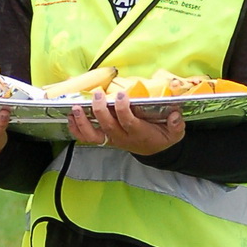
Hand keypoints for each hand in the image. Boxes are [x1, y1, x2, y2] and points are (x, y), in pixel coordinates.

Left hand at [68, 86, 185, 155]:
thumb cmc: (163, 137)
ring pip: (93, 135)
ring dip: (83, 122)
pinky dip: (76, 129)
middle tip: (98, 95)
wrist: (154, 150)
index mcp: (139, 133)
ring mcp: (112, 139)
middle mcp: (123, 137)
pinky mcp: (105, 139)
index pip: (128, 121)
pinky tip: (70, 117)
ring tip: (76, 108)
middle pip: (108, 126)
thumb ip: (176, 124)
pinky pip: (87, 138)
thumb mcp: (175, 133)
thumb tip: (175, 114)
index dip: (123, 109)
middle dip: (100, 110)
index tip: (120, 95)